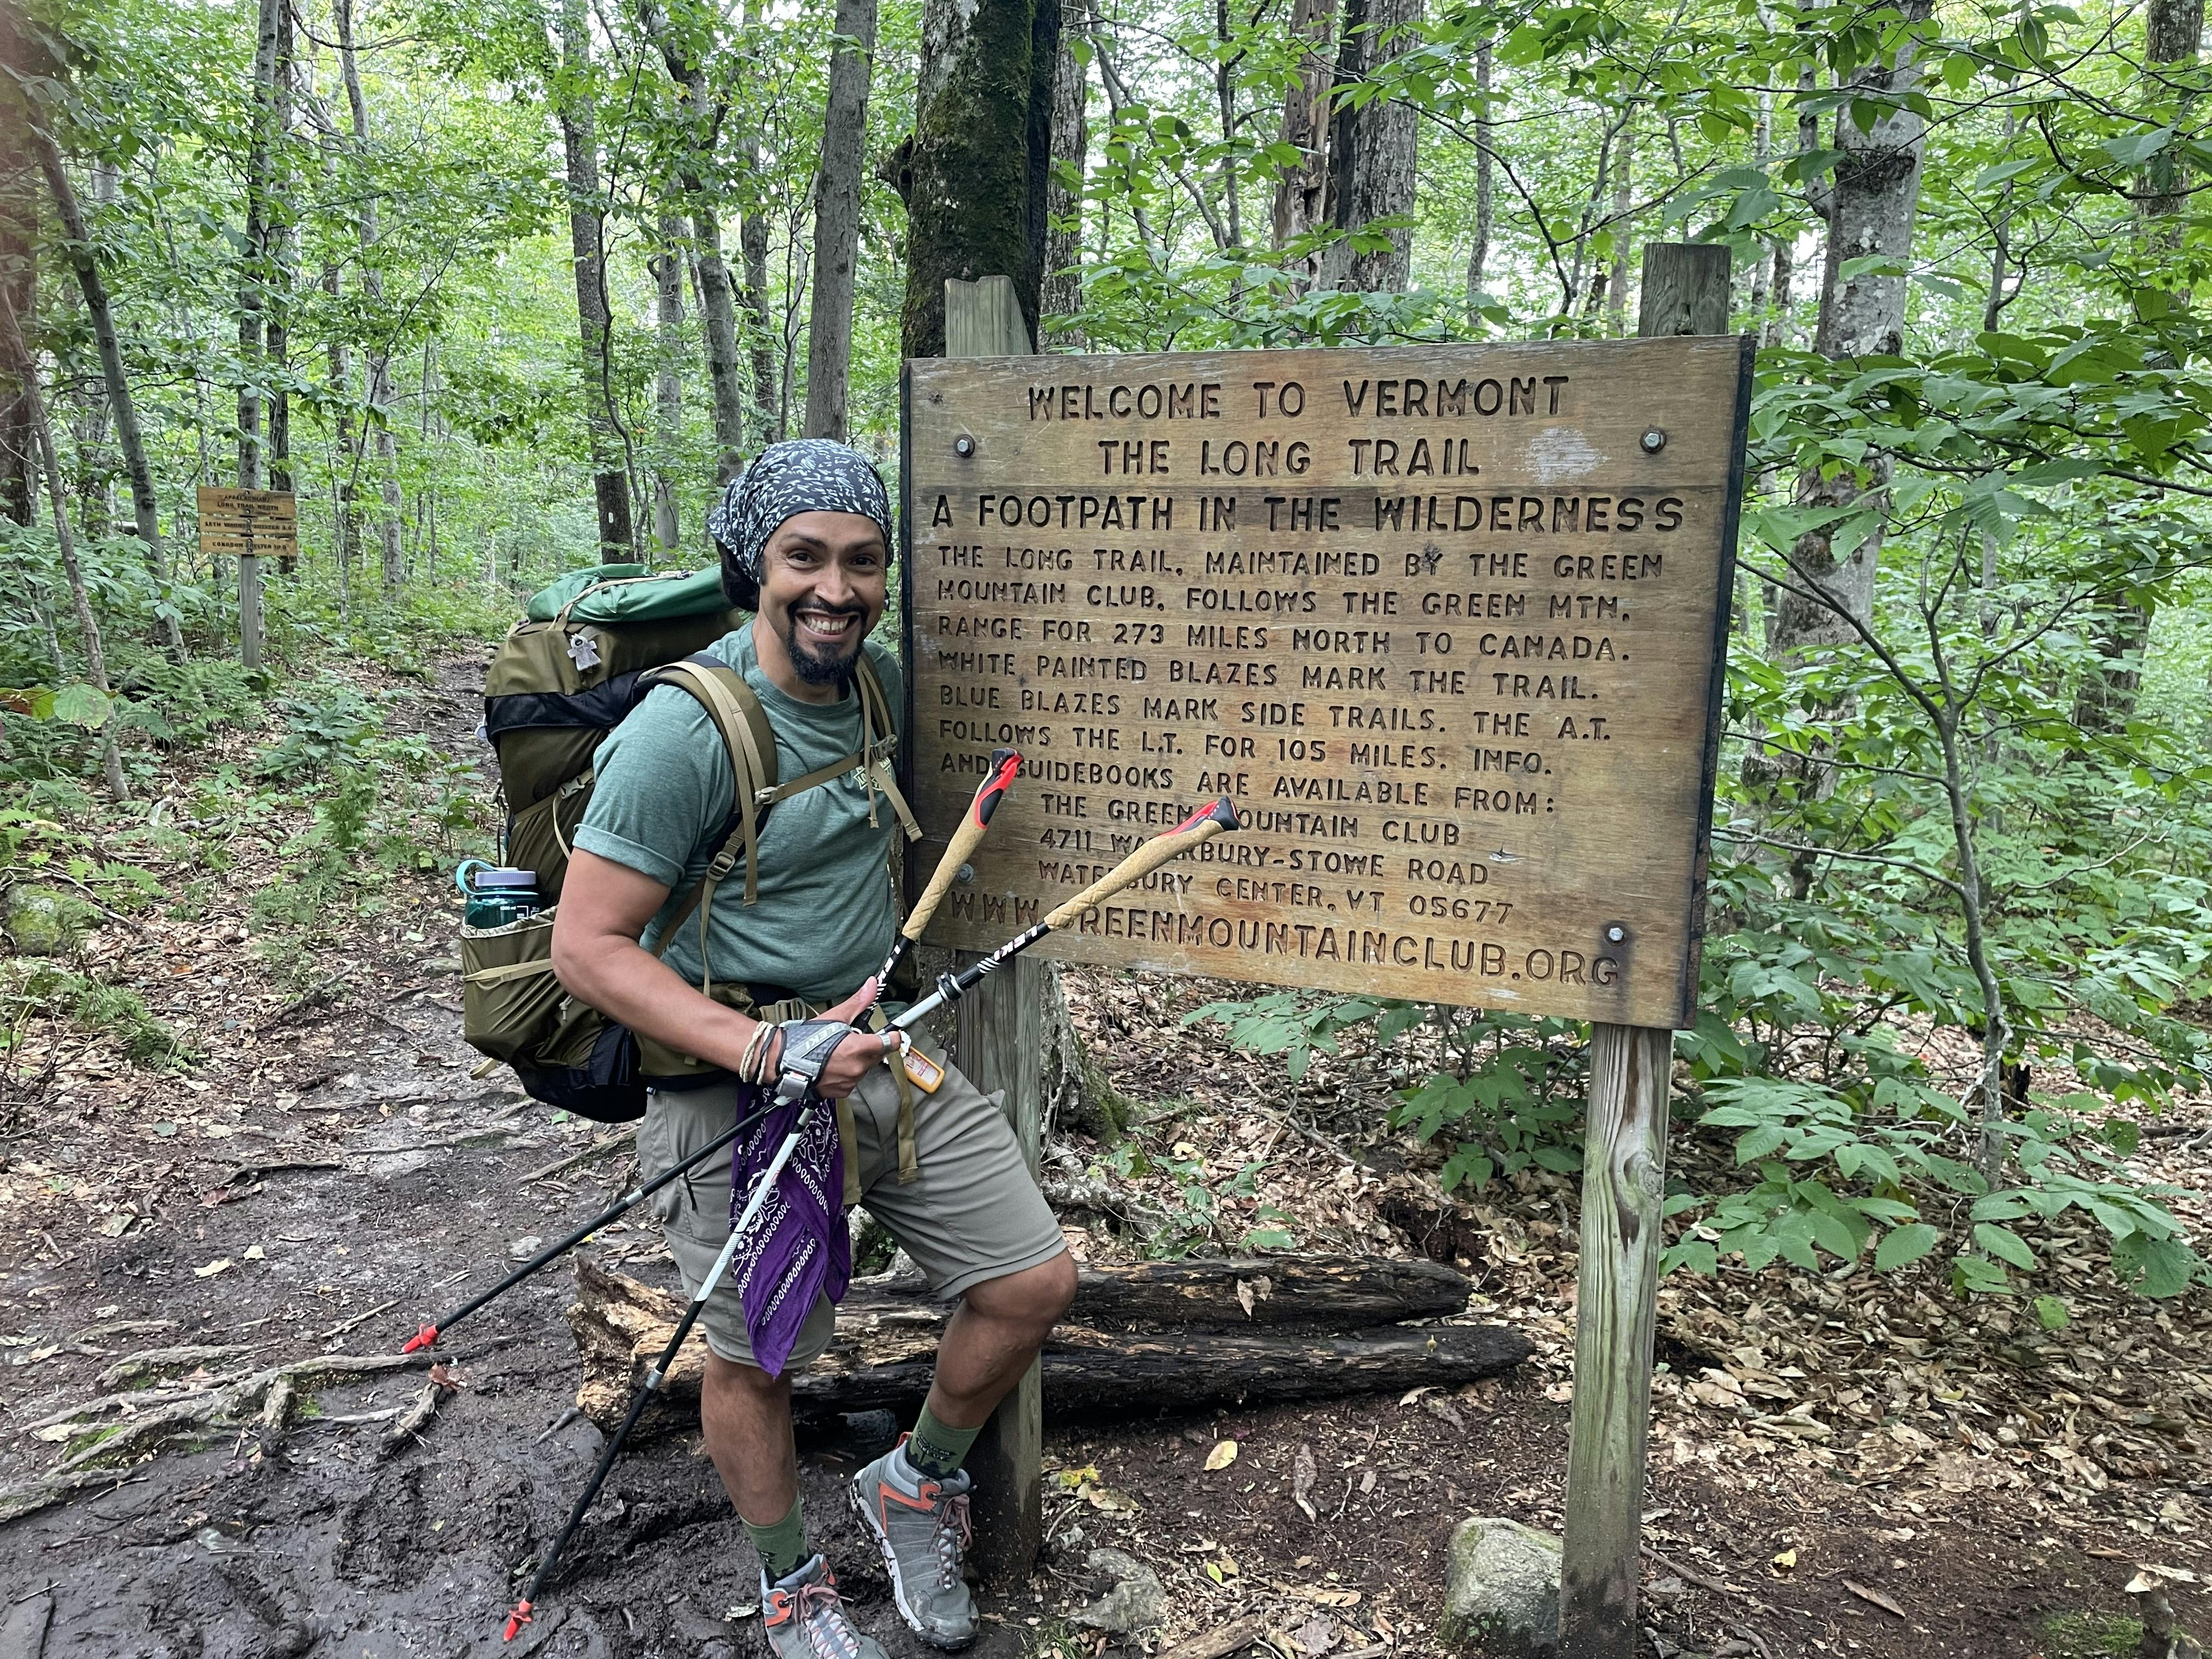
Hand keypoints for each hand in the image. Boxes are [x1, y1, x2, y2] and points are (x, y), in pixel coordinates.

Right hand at [811, 978, 889, 1098]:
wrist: (782, 1060)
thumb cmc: (805, 1040)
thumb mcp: (835, 1017)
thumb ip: (858, 1003)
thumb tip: (872, 986)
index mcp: (858, 1049)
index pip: (890, 1043)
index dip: (892, 1036)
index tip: (891, 1033)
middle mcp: (857, 1068)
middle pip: (877, 1056)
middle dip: (870, 1047)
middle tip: (852, 1039)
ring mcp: (849, 1082)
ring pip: (864, 1068)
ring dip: (858, 1061)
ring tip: (839, 1053)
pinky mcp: (841, 1092)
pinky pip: (852, 1081)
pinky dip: (847, 1073)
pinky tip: (833, 1065)